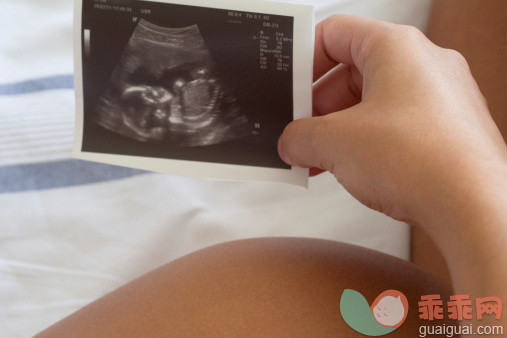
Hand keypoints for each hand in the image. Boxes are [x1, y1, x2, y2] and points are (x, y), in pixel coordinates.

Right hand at [278, 15, 506, 296]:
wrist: (476, 208)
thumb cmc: (422, 161)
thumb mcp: (336, 143)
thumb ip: (300, 137)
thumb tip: (291, 141)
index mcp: (396, 47)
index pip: (334, 33)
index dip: (303, 58)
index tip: (288, 86)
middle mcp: (423, 64)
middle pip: (351, 71)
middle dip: (317, 106)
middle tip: (299, 133)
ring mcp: (440, 96)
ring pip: (372, 101)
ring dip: (339, 129)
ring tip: (319, 158)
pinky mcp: (447, 128)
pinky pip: (394, 124)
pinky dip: (366, 142)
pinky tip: (350, 169)